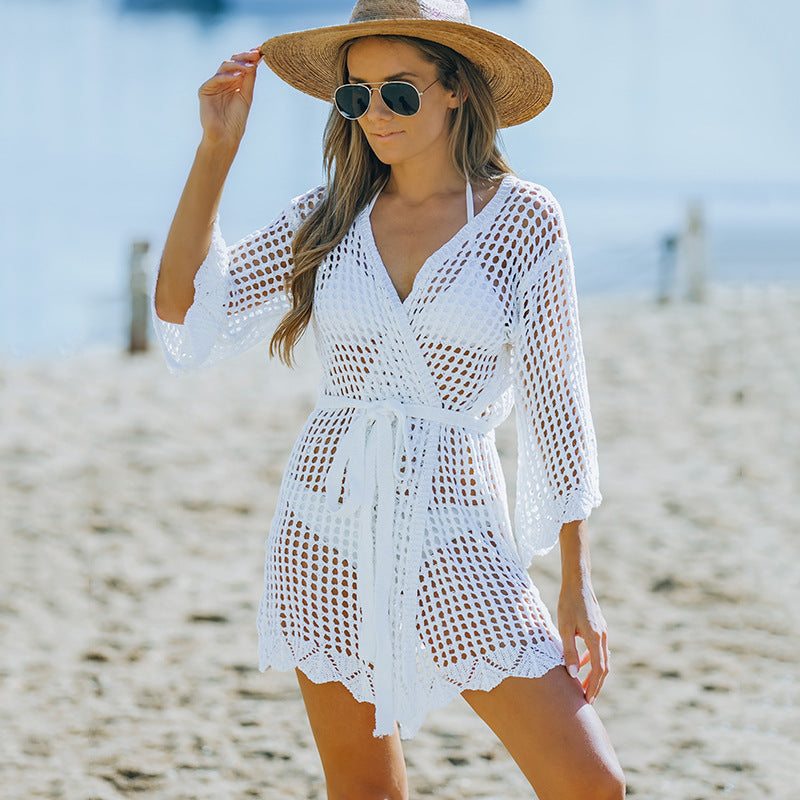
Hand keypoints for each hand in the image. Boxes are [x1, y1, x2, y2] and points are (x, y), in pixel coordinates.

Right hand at [198, 48, 260, 147]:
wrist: (225, 135)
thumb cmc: (237, 119)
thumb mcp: (246, 95)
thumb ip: (249, 79)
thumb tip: (255, 60)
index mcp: (234, 82)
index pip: (242, 65)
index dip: (250, 57)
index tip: (261, 50)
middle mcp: (223, 81)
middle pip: (233, 62)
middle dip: (245, 57)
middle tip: (255, 54)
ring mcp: (214, 84)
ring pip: (225, 66)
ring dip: (238, 65)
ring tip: (249, 67)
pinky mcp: (205, 90)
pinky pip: (216, 78)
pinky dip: (227, 76)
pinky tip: (237, 77)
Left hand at [557, 577, 609, 704]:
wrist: (577, 582)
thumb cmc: (568, 602)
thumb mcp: (564, 626)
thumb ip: (568, 650)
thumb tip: (572, 674)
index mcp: (595, 637)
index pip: (598, 669)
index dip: (593, 686)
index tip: (587, 701)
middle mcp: (602, 636)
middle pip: (603, 668)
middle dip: (596, 685)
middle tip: (587, 700)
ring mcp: (602, 631)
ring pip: (602, 659)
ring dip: (594, 674)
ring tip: (584, 686)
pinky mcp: (598, 627)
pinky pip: (598, 649)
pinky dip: (591, 659)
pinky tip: (581, 662)